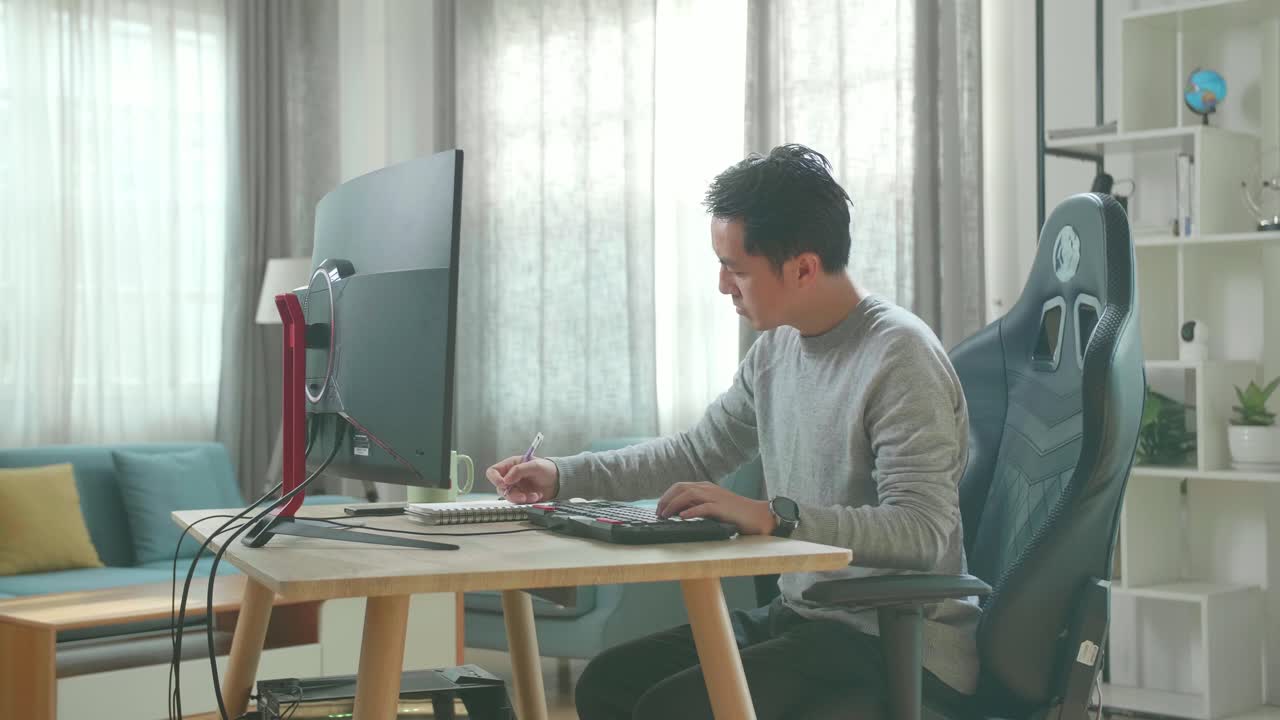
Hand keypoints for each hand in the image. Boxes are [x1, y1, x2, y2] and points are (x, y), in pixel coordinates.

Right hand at [485, 456, 558, 503]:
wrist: (558, 480)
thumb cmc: (547, 469)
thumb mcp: (535, 465)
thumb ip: (519, 470)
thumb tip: (506, 480)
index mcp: (511, 465)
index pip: (493, 472)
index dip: (494, 479)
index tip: (503, 484)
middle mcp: (510, 477)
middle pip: (500, 488)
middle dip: (512, 494)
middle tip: (523, 496)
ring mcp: (515, 487)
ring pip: (509, 497)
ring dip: (521, 498)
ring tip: (535, 495)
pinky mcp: (521, 496)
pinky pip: (519, 502)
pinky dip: (528, 501)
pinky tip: (537, 496)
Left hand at [655, 481, 776, 535]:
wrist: (757, 515)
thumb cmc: (735, 513)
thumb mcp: (713, 506)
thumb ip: (698, 505)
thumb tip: (678, 512)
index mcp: (705, 487)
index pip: (679, 486)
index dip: (666, 496)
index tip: (659, 508)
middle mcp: (708, 488)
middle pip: (680, 488)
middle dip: (666, 500)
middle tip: (658, 513)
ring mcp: (715, 496)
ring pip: (688, 495)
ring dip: (673, 505)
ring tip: (665, 515)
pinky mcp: (722, 507)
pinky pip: (703, 507)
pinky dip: (690, 511)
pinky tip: (682, 517)